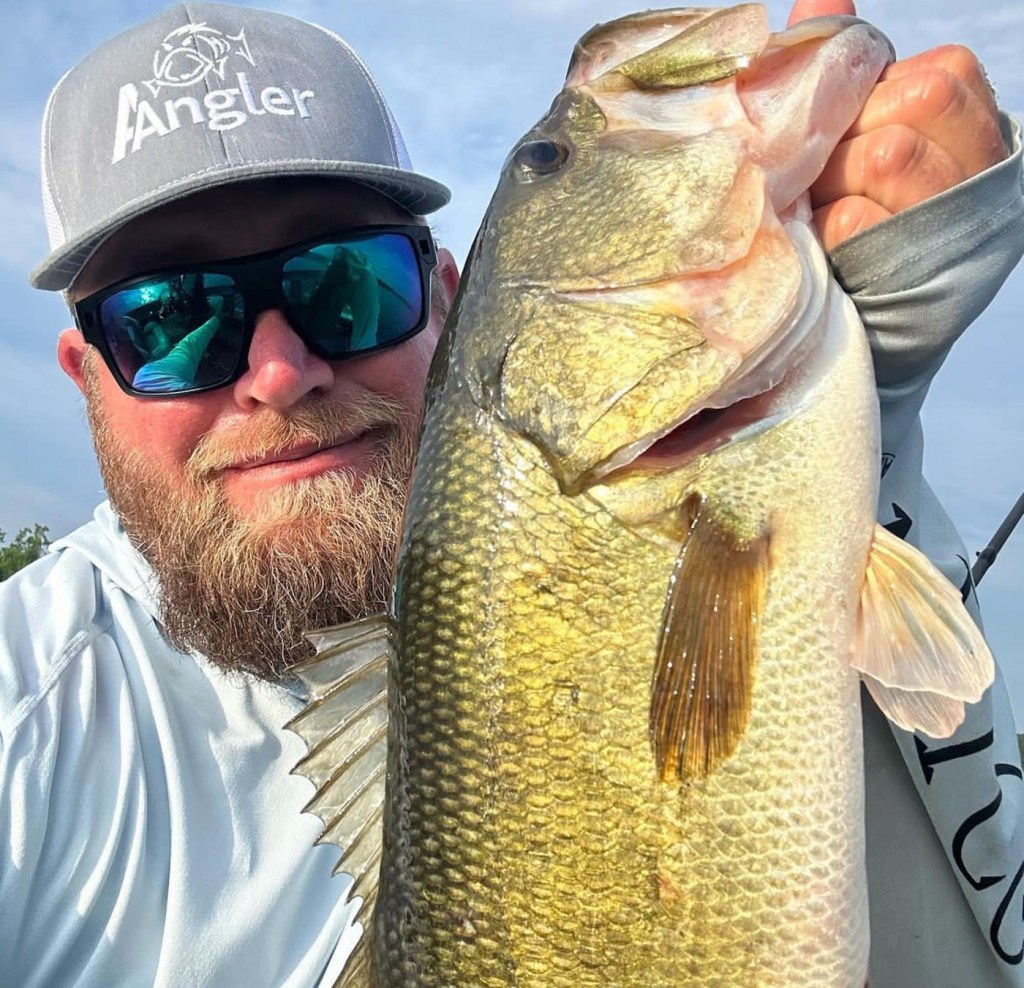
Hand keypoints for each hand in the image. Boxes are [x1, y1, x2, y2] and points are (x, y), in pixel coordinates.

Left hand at [788, 0, 1007, 250]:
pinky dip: (826, 227)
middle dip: (848, 139)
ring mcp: (957, 217)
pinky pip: (856, 218)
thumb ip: (846, 67)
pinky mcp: (916, 267)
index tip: (839, 134)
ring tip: (821, 208)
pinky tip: (825, 244)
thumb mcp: (857, 130)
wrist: (858, 312)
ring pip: (890, 153)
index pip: (930, 74)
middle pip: (916, 102)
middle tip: (821, 176)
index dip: (865, 99)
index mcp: (972, 118)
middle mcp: (982, 163)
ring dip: (834, 182)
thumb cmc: (854, 209)